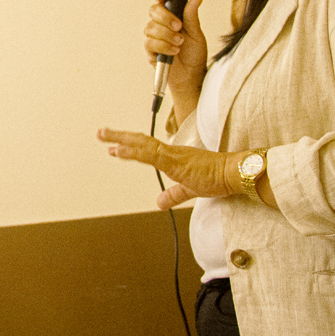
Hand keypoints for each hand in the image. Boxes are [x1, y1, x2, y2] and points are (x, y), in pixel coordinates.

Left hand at [98, 127, 239, 208]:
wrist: (233, 173)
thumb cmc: (216, 178)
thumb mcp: (190, 190)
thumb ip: (173, 195)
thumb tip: (159, 202)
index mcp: (173, 156)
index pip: (147, 148)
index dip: (130, 146)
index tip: (114, 146)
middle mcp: (170, 152)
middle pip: (140, 141)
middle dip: (119, 136)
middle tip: (101, 133)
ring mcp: (172, 154)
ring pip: (141, 144)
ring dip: (121, 140)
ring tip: (104, 136)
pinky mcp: (175, 161)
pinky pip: (150, 154)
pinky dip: (133, 151)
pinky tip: (119, 150)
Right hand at [146, 0, 206, 113]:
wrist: (191, 75)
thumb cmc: (194, 54)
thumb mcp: (197, 34)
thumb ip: (192, 17)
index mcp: (172, 16)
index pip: (162, 0)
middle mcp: (160, 24)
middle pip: (153, 10)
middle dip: (165, 17)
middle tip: (179, 26)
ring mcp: (154, 37)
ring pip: (151, 27)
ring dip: (166, 35)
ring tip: (180, 43)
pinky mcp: (150, 50)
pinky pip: (150, 43)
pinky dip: (163, 46)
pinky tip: (173, 51)